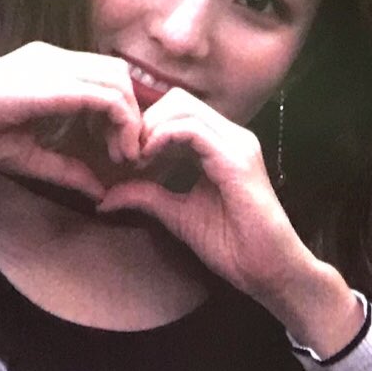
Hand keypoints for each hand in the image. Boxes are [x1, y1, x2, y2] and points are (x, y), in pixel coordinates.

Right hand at [0, 44, 142, 198]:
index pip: (104, 77)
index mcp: (48, 69)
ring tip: (122, 156)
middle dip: (133, 114)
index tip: (117, 150)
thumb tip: (99, 191)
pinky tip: (116, 152)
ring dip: (131, 120)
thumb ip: (63, 168)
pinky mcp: (54, 83)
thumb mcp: (26, 154)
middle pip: (120, 75)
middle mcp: (57, 59)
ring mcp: (56, 66)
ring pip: (120, 81)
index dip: (120, 113)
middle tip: (125, 154)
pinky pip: (107, 97)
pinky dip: (122, 125)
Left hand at [95, 88, 306, 303]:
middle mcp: (232, 136)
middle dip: (144, 122)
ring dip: (150, 129)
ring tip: (135, 160)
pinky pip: (192, 130)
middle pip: (176, 100)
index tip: (124, 155)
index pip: (177, 109)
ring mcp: (237, 144)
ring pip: (182, 107)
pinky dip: (162, 138)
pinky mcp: (236, 160)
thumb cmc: (231, 246)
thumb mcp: (177, 215)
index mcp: (221, 144)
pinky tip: (148, 160)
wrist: (267, 270)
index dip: (145, 126)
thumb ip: (146, 197)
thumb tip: (105, 197)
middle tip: (125, 155)